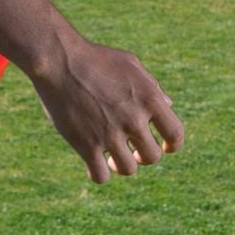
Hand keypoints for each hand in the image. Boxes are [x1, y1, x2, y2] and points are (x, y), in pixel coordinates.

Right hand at [28, 35, 183, 184]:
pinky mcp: (86, 144)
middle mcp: (134, 119)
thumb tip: (168, 105)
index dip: (173, 145)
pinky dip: (99, 174)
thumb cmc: (95, 59)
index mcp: (150, 99)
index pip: (175, 134)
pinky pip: (100, 176)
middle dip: (144, 157)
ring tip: (113, 160)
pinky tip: (94, 164)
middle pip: (152, 157)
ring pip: (128, 170)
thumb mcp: (131, 65)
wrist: (58, 60)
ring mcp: (110, 134)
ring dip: (121, 166)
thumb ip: (152, 87)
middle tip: (133, 152)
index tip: (164, 146)